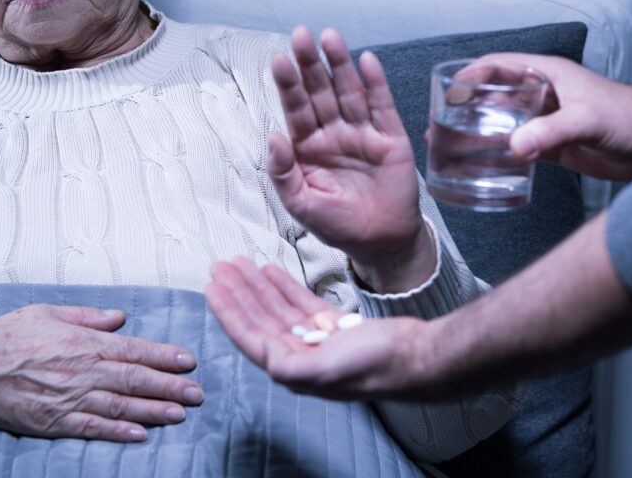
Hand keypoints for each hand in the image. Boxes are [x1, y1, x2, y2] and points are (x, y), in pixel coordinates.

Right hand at [0, 304, 203, 441]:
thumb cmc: (9, 335)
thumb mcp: (50, 312)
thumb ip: (88, 317)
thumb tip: (120, 317)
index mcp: (83, 342)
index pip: (133, 350)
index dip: (164, 357)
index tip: (189, 361)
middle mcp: (81, 371)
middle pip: (134, 380)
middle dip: (169, 387)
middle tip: (197, 393)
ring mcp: (68, 399)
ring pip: (119, 406)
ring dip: (153, 411)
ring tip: (179, 414)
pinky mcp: (53, 421)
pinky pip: (91, 428)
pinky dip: (118, 432)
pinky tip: (140, 434)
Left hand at [206, 258, 434, 400]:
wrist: (418, 357)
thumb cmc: (378, 366)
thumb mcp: (328, 369)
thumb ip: (290, 365)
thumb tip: (262, 351)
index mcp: (294, 369)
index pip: (250, 337)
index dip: (229, 312)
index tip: (213, 287)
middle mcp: (301, 355)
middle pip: (259, 318)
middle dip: (239, 292)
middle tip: (221, 267)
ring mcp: (317, 340)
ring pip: (277, 308)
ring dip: (257, 285)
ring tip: (239, 263)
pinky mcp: (334, 327)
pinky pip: (300, 303)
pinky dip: (285, 286)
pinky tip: (271, 270)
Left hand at [271, 26, 432, 290]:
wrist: (380, 243)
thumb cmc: (336, 224)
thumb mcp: (300, 204)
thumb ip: (283, 172)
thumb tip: (273, 135)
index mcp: (307, 146)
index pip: (295, 108)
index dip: (288, 84)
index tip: (279, 59)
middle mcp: (333, 133)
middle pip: (319, 91)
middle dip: (310, 64)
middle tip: (301, 35)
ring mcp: (362, 132)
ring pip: (348, 91)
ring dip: (340, 64)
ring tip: (330, 37)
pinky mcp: (390, 137)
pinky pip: (382, 106)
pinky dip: (375, 83)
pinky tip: (366, 60)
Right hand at [463, 53, 631, 180]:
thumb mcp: (588, 120)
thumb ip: (552, 132)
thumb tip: (517, 146)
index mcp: (546, 74)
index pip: (497, 66)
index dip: (470, 75)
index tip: (448, 90)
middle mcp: (542, 94)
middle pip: (493, 96)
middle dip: (465, 108)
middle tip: (440, 125)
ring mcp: (546, 119)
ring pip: (502, 122)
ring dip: (478, 132)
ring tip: (451, 147)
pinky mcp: (553, 143)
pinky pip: (517, 146)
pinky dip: (498, 153)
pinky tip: (484, 165)